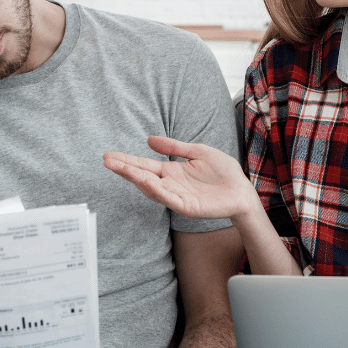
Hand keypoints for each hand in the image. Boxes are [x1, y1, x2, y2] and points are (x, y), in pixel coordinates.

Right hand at [103, 136, 259, 222]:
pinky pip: (169, 199)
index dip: (126, 161)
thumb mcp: (197, 152)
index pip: (144, 165)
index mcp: (171, 172)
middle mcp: (170, 185)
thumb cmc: (223, 171)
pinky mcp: (188, 207)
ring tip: (120, 168)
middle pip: (142, 177)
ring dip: (136, 179)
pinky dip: (156, 191)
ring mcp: (178, 197)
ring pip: (152, 189)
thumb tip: (148, 140)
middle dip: (124, 169)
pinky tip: (145, 181)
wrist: (242, 189)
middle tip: (106, 161)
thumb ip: (174, 147)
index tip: (108, 155)